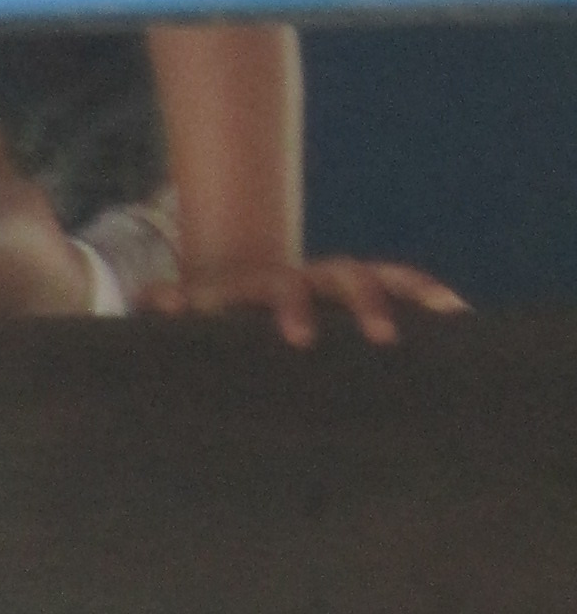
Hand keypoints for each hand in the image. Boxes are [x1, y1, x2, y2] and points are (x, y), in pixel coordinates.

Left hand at [154, 252, 465, 349]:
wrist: (229, 297)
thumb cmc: (204, 325)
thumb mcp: (184, 319)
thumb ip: (169, 312)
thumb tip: (151, 300)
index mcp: (262, 286)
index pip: (279, 289)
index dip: (291, 308)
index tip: (301, 338)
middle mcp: (307, 278)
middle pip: (342, 276)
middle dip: (364, 302)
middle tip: (382, 336)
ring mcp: (336, 284)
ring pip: (380, 276)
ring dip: (412, 292)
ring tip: (448, 312)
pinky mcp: (360, 297)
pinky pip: (402, 290)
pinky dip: (429, 299)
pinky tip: (462, 316)